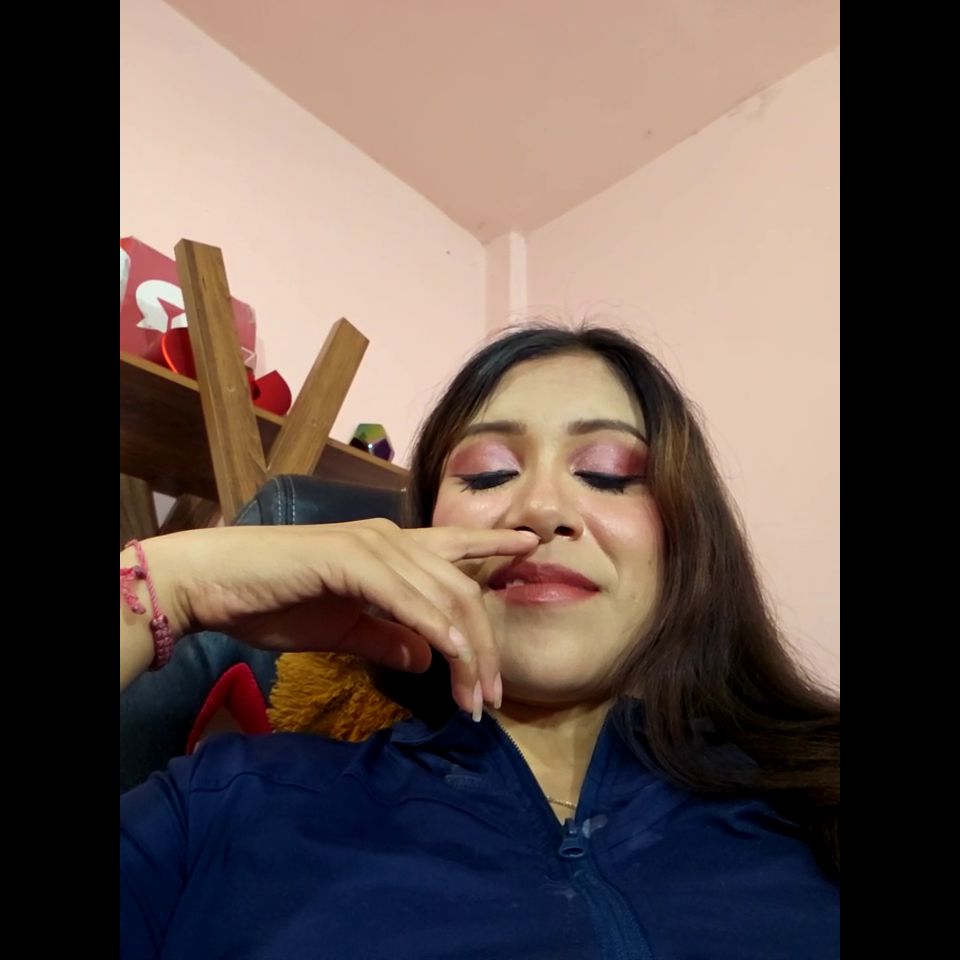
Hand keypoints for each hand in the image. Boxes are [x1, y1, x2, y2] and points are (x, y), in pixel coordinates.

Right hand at [153, 521, 538, 715]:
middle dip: (484, 646)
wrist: (214, 584)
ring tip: (477, 696)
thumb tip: (427, 658)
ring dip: (465, 650)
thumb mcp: (343, 628)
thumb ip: (387, 638)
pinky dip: (432, 625)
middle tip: (494, 695)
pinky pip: (405, 596)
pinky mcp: (350, 559)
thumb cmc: (273, 602)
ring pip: (442, 596)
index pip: (455, 548)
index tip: (532, 548)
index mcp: (390, 550)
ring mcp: (372, 545)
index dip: (494, 546)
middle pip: (460, 590)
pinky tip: (450, 652)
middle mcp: (390, 538)